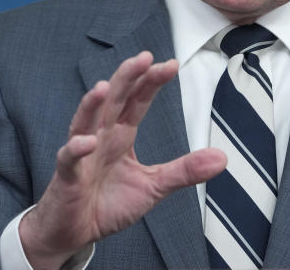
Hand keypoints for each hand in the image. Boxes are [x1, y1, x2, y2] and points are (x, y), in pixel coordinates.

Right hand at [19, 51, 226, 269]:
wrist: (74, 232)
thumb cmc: (108, 203)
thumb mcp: (153, 187)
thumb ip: (184, 171)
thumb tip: (222, 157)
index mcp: (121, 135)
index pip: (137, 101)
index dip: (151, 82)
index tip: (171, 64)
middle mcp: (101, 137)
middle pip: (113, 101)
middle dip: (127, 78)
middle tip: (144, 58)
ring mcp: (83, 153)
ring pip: (86, 121)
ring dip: (93, 104)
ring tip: (105, 86)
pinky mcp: (67, 175)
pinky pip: (69, 158)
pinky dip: (76, 148)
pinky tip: (87, 141)